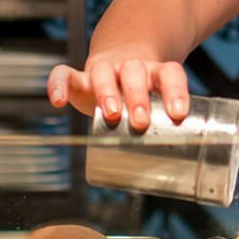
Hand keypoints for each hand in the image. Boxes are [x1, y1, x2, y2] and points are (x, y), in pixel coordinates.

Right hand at [46, 55, 190, 132]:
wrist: (120, 64)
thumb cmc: (143, 95)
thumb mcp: (159, 107)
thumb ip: (168, 129)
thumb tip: (180, 174)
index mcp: (156, 73)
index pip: (170, 74)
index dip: (175, 91)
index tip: (178, 113)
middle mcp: (131, 67)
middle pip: (134, 73)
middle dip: (137, 96)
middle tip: (140, 121)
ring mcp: (104, 69)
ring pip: (103, 72)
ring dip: (107, 91)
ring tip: (111, 114)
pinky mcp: (78, 77)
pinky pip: (63, 74)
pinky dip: (58, 85)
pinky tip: (58, 102)